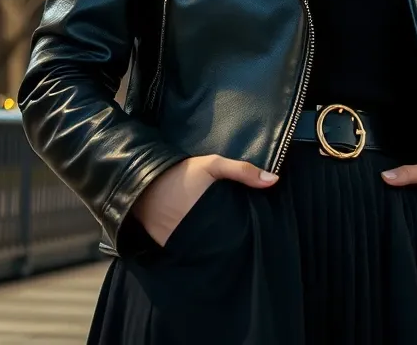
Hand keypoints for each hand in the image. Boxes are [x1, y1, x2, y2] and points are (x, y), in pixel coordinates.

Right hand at [132, 155, 277, 246]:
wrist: (141, 181)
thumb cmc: (181, 173)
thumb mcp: (212, 165)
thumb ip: (242, 171)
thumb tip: (274, 180)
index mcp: (212, 218)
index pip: (236, 234)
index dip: (244, 232)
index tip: (252, 228)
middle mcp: (197, 237)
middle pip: (221, 245)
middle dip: (230, 240)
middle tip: (237, 232)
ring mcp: (181, 245)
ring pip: (204, 250)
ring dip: (212, 246)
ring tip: (220, 238)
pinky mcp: (167, 248)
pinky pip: (186, 252)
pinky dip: (194, 248)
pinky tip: (201, 240)